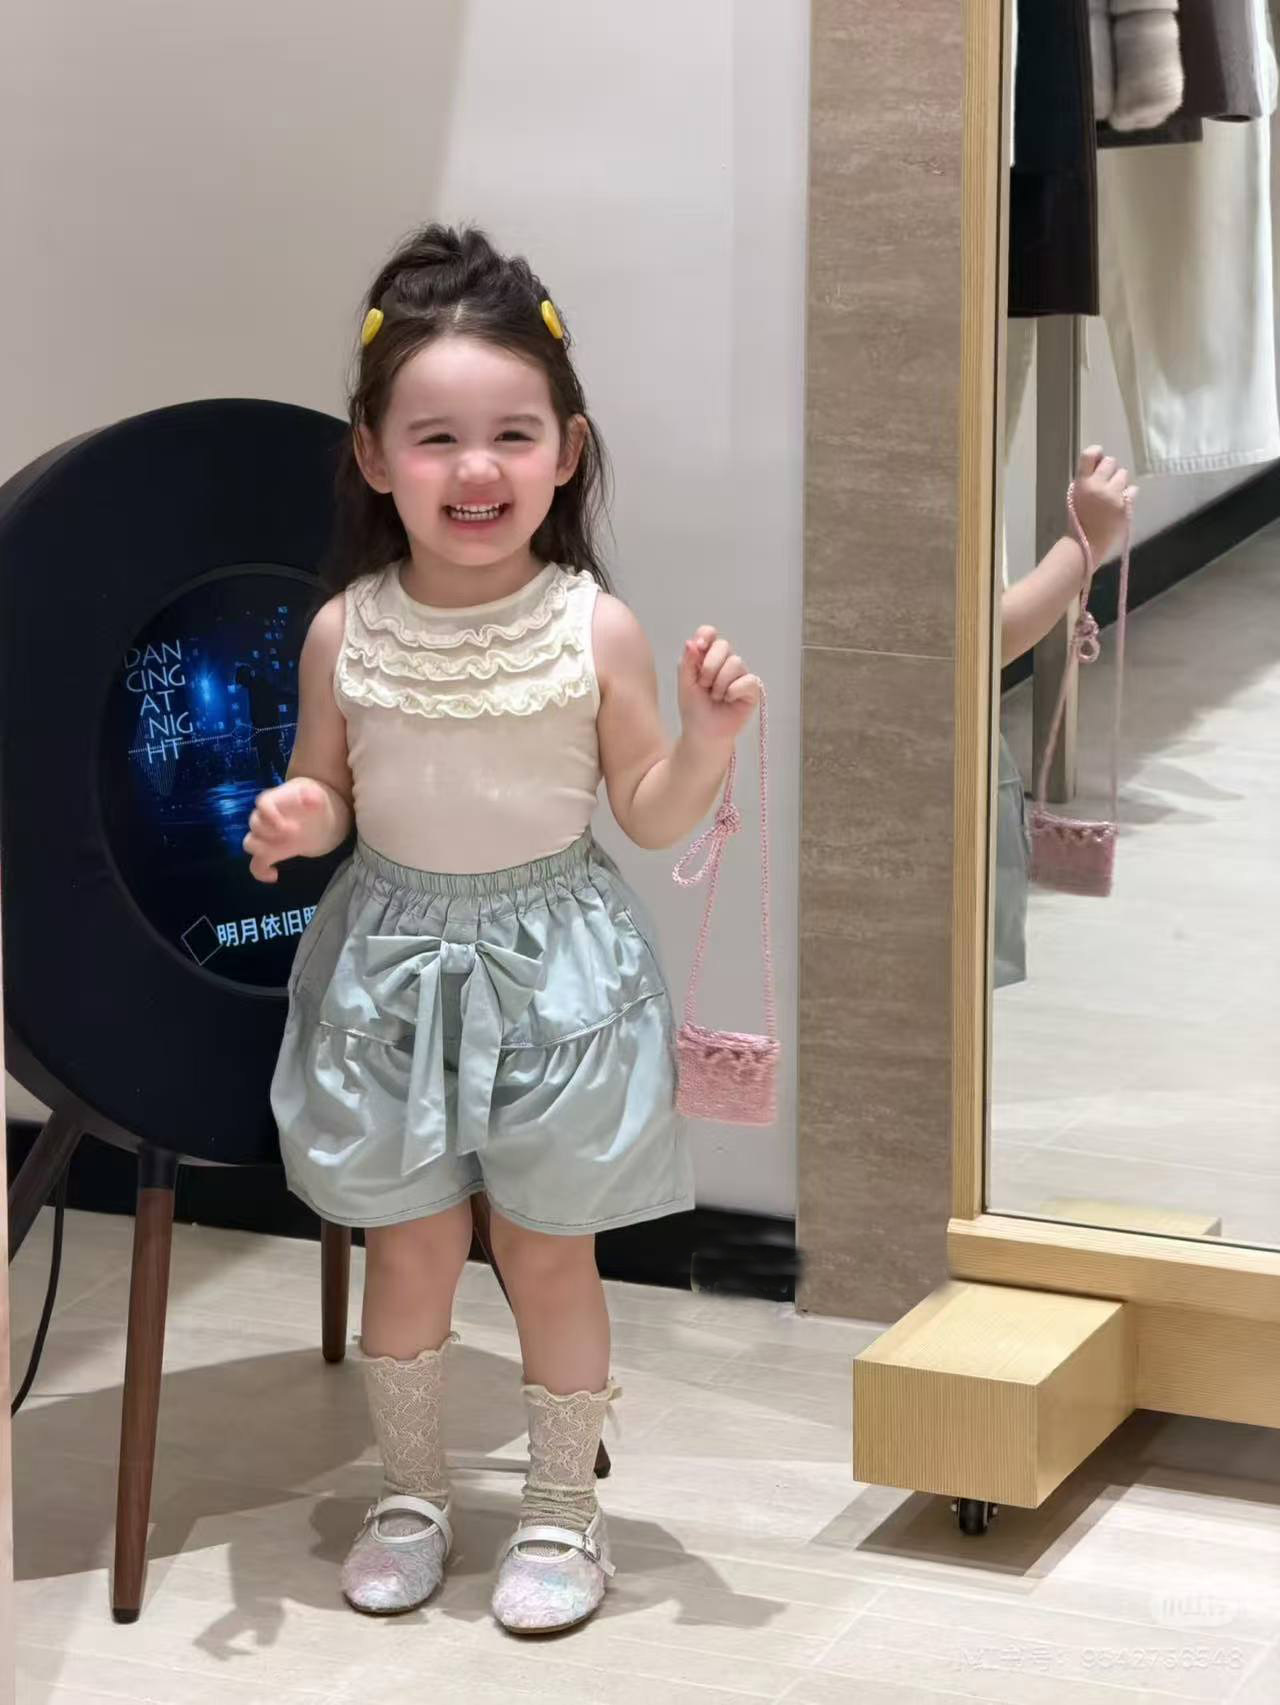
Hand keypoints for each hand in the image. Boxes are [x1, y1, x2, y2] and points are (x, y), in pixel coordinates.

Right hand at [243, 778, 330, 882]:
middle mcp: (265, 817)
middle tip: (294, 834)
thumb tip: (313, 798)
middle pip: (254, 824)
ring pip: (250, 843)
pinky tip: (274, 875)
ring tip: (283, 851)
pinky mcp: (270, 852)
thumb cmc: (314, 802)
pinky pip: (256, 864)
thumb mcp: (319, 796)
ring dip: (261, 849)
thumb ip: (314, 797)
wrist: (319, 816)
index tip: (286, 826)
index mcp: (274, 800)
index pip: (262, 803)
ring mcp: (266, 836)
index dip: (270, 815)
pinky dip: (261, 872)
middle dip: (270, 832)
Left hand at [678, 627, 760, 747]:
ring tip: (715, 697)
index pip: (709, 633)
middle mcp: (725, 662)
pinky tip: (728, 700)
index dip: (705, 635)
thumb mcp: (685, 684)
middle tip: (703, 684)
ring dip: (719, 683)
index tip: (698, 646)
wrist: (703, 733)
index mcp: (707, 656)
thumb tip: (691, 642)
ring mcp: (740, 674)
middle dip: (709, 666)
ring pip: (735, 662)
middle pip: (723, 645)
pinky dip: (733, 691)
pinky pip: (747, 680)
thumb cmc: (695, 708)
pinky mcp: (752, 688)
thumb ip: (688, 662)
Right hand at [1073, 446, 1135, 567]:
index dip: (1096, 452)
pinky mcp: (1125, 505)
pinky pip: (1133, 489)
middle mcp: (1097, 486)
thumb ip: (1086, 480)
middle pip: (1110, 462)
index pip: (1089, 454)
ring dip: (1119, 482)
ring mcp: (1113, 496)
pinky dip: (1128, 495)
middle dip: (1109, 470)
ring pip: (1123, 474)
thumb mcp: (1075, 496)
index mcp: (1081, 483)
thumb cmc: (1079, 520)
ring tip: (1113, 496)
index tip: (1098, 459)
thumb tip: (1099, 464)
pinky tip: (1120, 503)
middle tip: (1106, 483)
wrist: (1086, 545)